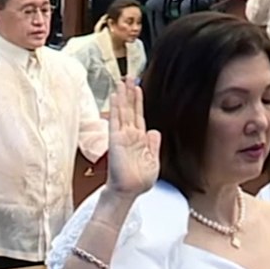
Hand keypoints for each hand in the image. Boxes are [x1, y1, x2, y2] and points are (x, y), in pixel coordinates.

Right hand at [105, 78, 160, 197]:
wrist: (129, 191)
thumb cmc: (139, 180)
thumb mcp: (153, 161)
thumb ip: (153, 145)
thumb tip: (154, 131)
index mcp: (139, 139)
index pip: (138, 115)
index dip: (138, 101)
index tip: (138, 88)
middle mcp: (129, 135)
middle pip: (129, 109)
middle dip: (129, 93)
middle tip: (129, 77)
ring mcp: (121, 135)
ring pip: (122, 111)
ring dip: (122, 96)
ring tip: (122, 81)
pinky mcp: (115, 139)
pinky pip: (115, 120)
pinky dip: (116, 107)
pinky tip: (116, 96)